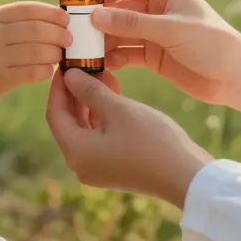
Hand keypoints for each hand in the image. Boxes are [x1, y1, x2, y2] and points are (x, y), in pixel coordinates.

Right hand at [0, 2, 71, 109]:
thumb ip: (15, 22)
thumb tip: (55, 18)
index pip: (29, 9)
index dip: (52, 13)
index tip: (66, 19)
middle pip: (37, 29)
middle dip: (60, 34)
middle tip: (69, 39)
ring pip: (39, 51)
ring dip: (56, 53)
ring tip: (60, 55)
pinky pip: (33, 72)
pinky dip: (46, 70)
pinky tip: (48, 69)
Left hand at [45, 69, 211, 207]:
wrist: (186, 175)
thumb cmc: (151, 140)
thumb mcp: (118, 108)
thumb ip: (89, 90)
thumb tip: (69, 75)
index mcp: (76, 152)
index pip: (55, 113)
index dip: (58, 86)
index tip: (66, 65)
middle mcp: (81, 164)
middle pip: (68, 121)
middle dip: (76, 92)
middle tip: (84, 66)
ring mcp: (97, 168)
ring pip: (84, 127)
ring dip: (91, 102)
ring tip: (103, 75)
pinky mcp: (112, 167)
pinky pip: (98, 137)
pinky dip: (102, 116)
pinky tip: (113, 94)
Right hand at [92, 0, 240, 122]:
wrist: (238, 79)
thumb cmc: (213, 44)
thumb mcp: (172, 30)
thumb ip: (134, 23)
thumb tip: (96, 15)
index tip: (78, 5)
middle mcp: (157, 9)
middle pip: (118, 9)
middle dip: (98, 20)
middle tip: (76, 33)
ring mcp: (154, 33)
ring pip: (119, 32)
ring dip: (103, 41)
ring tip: (85, 53)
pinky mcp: (153, 55)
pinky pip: (126, 52)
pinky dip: (114, 57)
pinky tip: (103, 66)